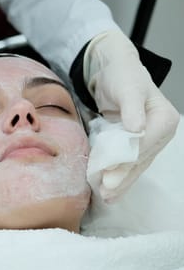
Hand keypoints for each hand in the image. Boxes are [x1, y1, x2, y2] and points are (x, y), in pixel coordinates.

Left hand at [84, 30, 179, 201]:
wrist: (113, 72)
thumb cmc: (122, 76)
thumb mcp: (127, 88)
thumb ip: (132, 108)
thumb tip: (137, 127)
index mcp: (164, 119)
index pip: (145, 145)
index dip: (127, 161)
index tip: (111, 174)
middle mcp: (159, 133)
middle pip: (140, 159)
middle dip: (122, 177)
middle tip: (106, 191)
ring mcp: (148, 141)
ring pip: (134, 166)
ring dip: (120, 182)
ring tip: (106, 197)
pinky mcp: (134, 145)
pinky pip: (127, 163)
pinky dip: (117, 176)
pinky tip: (109, 190)